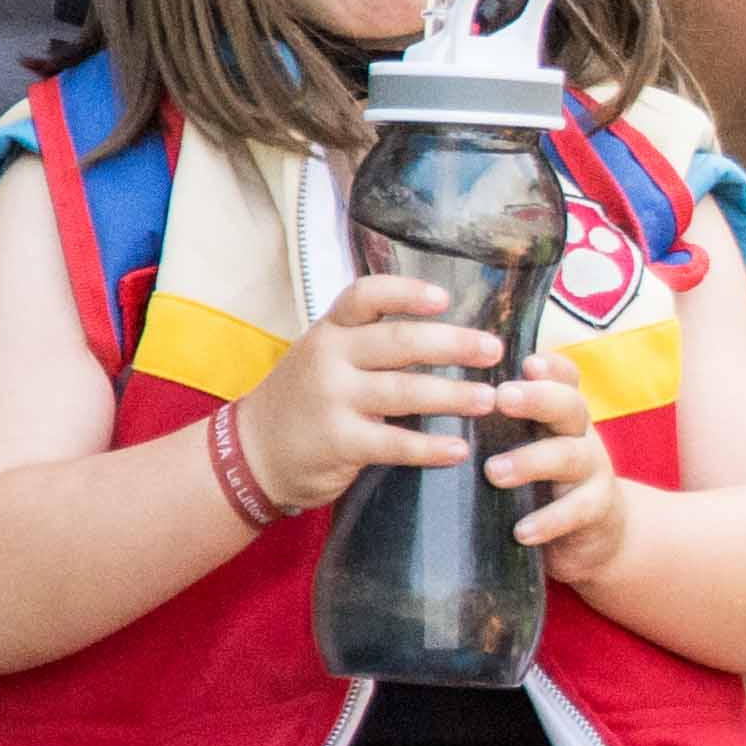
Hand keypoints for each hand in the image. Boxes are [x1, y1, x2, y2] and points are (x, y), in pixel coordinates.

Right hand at [234, 276, 503, 510]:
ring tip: (489, 399)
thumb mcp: (326, 356)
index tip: (445, 298)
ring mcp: (332, 400)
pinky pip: (393, 444)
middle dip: (453, 345)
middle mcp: (330, 358)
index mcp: (332, 330)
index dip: (406, 293)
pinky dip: (430, 448)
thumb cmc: (305, 398)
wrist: (252, 452)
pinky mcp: (337, 442)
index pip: (366, 296)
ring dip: (452, 395)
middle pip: (399, 343)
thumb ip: (372, 342)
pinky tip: (459, 449)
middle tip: (494, 351)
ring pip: (403, 392)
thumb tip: (451, 335)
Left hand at [484, 360, 627, 583]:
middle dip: (538, 398)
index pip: (563, 376)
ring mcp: (593, 470)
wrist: (591, 535)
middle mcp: (579, 433)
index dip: (549, 367)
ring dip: (532, 461)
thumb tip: (415, 404)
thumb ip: (487, 425)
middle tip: (503, 398)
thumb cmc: (536, 482)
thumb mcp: (518, 446)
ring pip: (571, 455)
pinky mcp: (600, 509)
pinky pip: (580, 510)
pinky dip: (550, 520)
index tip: (524, 362)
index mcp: (557, 412)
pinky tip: (522, 532)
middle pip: (570, 405)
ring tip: (494, 472)